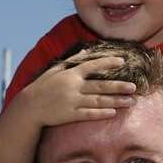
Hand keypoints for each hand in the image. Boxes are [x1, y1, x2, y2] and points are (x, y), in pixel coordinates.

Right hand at [16, 56, 135, 127]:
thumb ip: (72, 60)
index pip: (92, 65)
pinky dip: (101, 113)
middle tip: (134, 87)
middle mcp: (73, 86)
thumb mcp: (54, 70)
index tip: (122, 61)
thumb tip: (87, 49)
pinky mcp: (69, 114)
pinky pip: (88, 113)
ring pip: (98, 100)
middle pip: (100, 85)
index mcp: (70, 73)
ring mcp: (72, 101)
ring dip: (116, 101)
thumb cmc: (42, 88)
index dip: (107, 63)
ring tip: (130, 102)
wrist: (28, 108)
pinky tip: (113, 113)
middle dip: (119, 86)